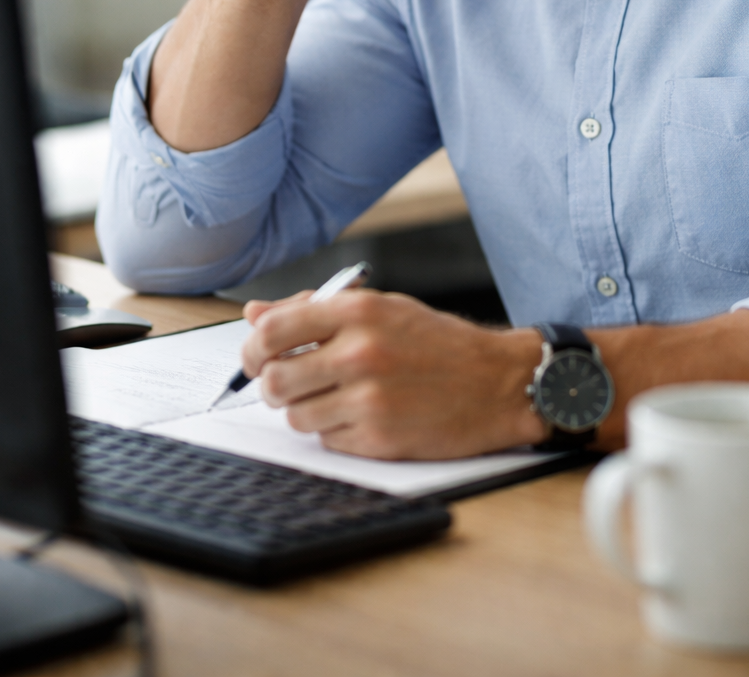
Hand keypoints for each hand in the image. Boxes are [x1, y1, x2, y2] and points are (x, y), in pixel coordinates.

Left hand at [240, 289, 547, 459]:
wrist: (497, 383)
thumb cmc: (438, 342)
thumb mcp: (382, 308)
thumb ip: (314, 309)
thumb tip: (255, 313)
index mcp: (358, 312)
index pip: (272, 330)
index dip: (252, 347)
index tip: (254, 356)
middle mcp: (359, 353)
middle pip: (274, 380)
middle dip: (274, 385)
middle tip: (292, 382)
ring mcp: (368, 400)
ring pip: (295, 415)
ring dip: (307, 408)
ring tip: (340, 396)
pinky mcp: (377, 439)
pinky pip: (326, 440)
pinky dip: (335, 431)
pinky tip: (364, 415)